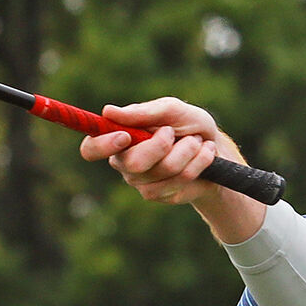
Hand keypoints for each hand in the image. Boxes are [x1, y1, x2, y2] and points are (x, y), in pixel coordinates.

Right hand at [79, 97, 229, 205]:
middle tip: (173, 132)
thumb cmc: (187, 124)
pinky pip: (181, 179)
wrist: (215, 148)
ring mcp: (142, 183)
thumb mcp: (172, 109)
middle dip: (162, 144)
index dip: (103, 145)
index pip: (91, 149)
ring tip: (196, 142)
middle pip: (134, 163)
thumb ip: (144, 111)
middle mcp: (125, 164)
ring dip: (188, 150)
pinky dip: (199, 162)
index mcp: (117, 139)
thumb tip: (108, 112)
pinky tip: (204, 155)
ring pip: (165, 170)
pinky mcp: (163, 195)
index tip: (125, 136)